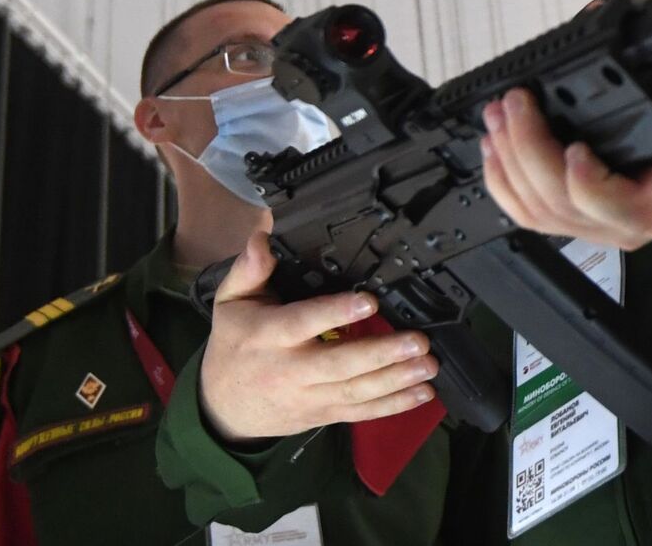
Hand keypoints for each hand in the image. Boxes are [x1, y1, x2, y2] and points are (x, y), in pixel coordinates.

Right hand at [198, 231, 439, 442]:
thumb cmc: (235, 345)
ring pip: (356, 390)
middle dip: (382, 353)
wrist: (223, 407)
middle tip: (418, 340)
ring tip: (429, 364)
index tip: (370, 301)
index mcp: (269, 336)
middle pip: (340, 364)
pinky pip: (360, 412)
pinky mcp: (323, 413)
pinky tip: (422, 393)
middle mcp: (291, 370)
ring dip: (397, 379)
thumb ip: (249, 270)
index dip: (336, 312)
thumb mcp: (230, 303)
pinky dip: (393, 405)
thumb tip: (262, 237)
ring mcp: (310, 396)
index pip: (303, 323)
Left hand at [481, 88, 651, 250]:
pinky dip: (504, 182)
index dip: (587, 182)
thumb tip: (595, 15)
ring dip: (508, 163)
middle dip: (527, 150)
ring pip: (537, 212)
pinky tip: (495, 151)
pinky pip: (529, 216)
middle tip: (513, 105)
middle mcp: (621, 225)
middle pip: (560, 204)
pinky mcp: (572, 225)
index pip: (615, 206)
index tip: (573, 147)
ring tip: (497, 120)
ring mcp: (592, 229)